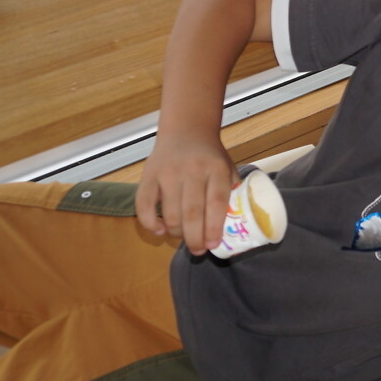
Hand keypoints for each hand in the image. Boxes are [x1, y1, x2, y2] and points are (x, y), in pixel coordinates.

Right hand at [136, 133, 238, 255]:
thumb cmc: (210, 156)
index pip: (216, 203)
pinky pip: (144, 205)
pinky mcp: (148, 175)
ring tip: (183, 238)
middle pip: (192, 212)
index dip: (214, 227)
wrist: (186, 130)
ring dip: (176, 233)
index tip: (213, 245)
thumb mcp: (227, 167)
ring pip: (171, 213)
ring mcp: (168, 172)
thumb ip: (231, 192)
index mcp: (216, 168)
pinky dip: (150, 223)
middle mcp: (192, 169)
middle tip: (198, 251)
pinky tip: (161, 231)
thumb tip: (235, 226)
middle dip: (195, 238)